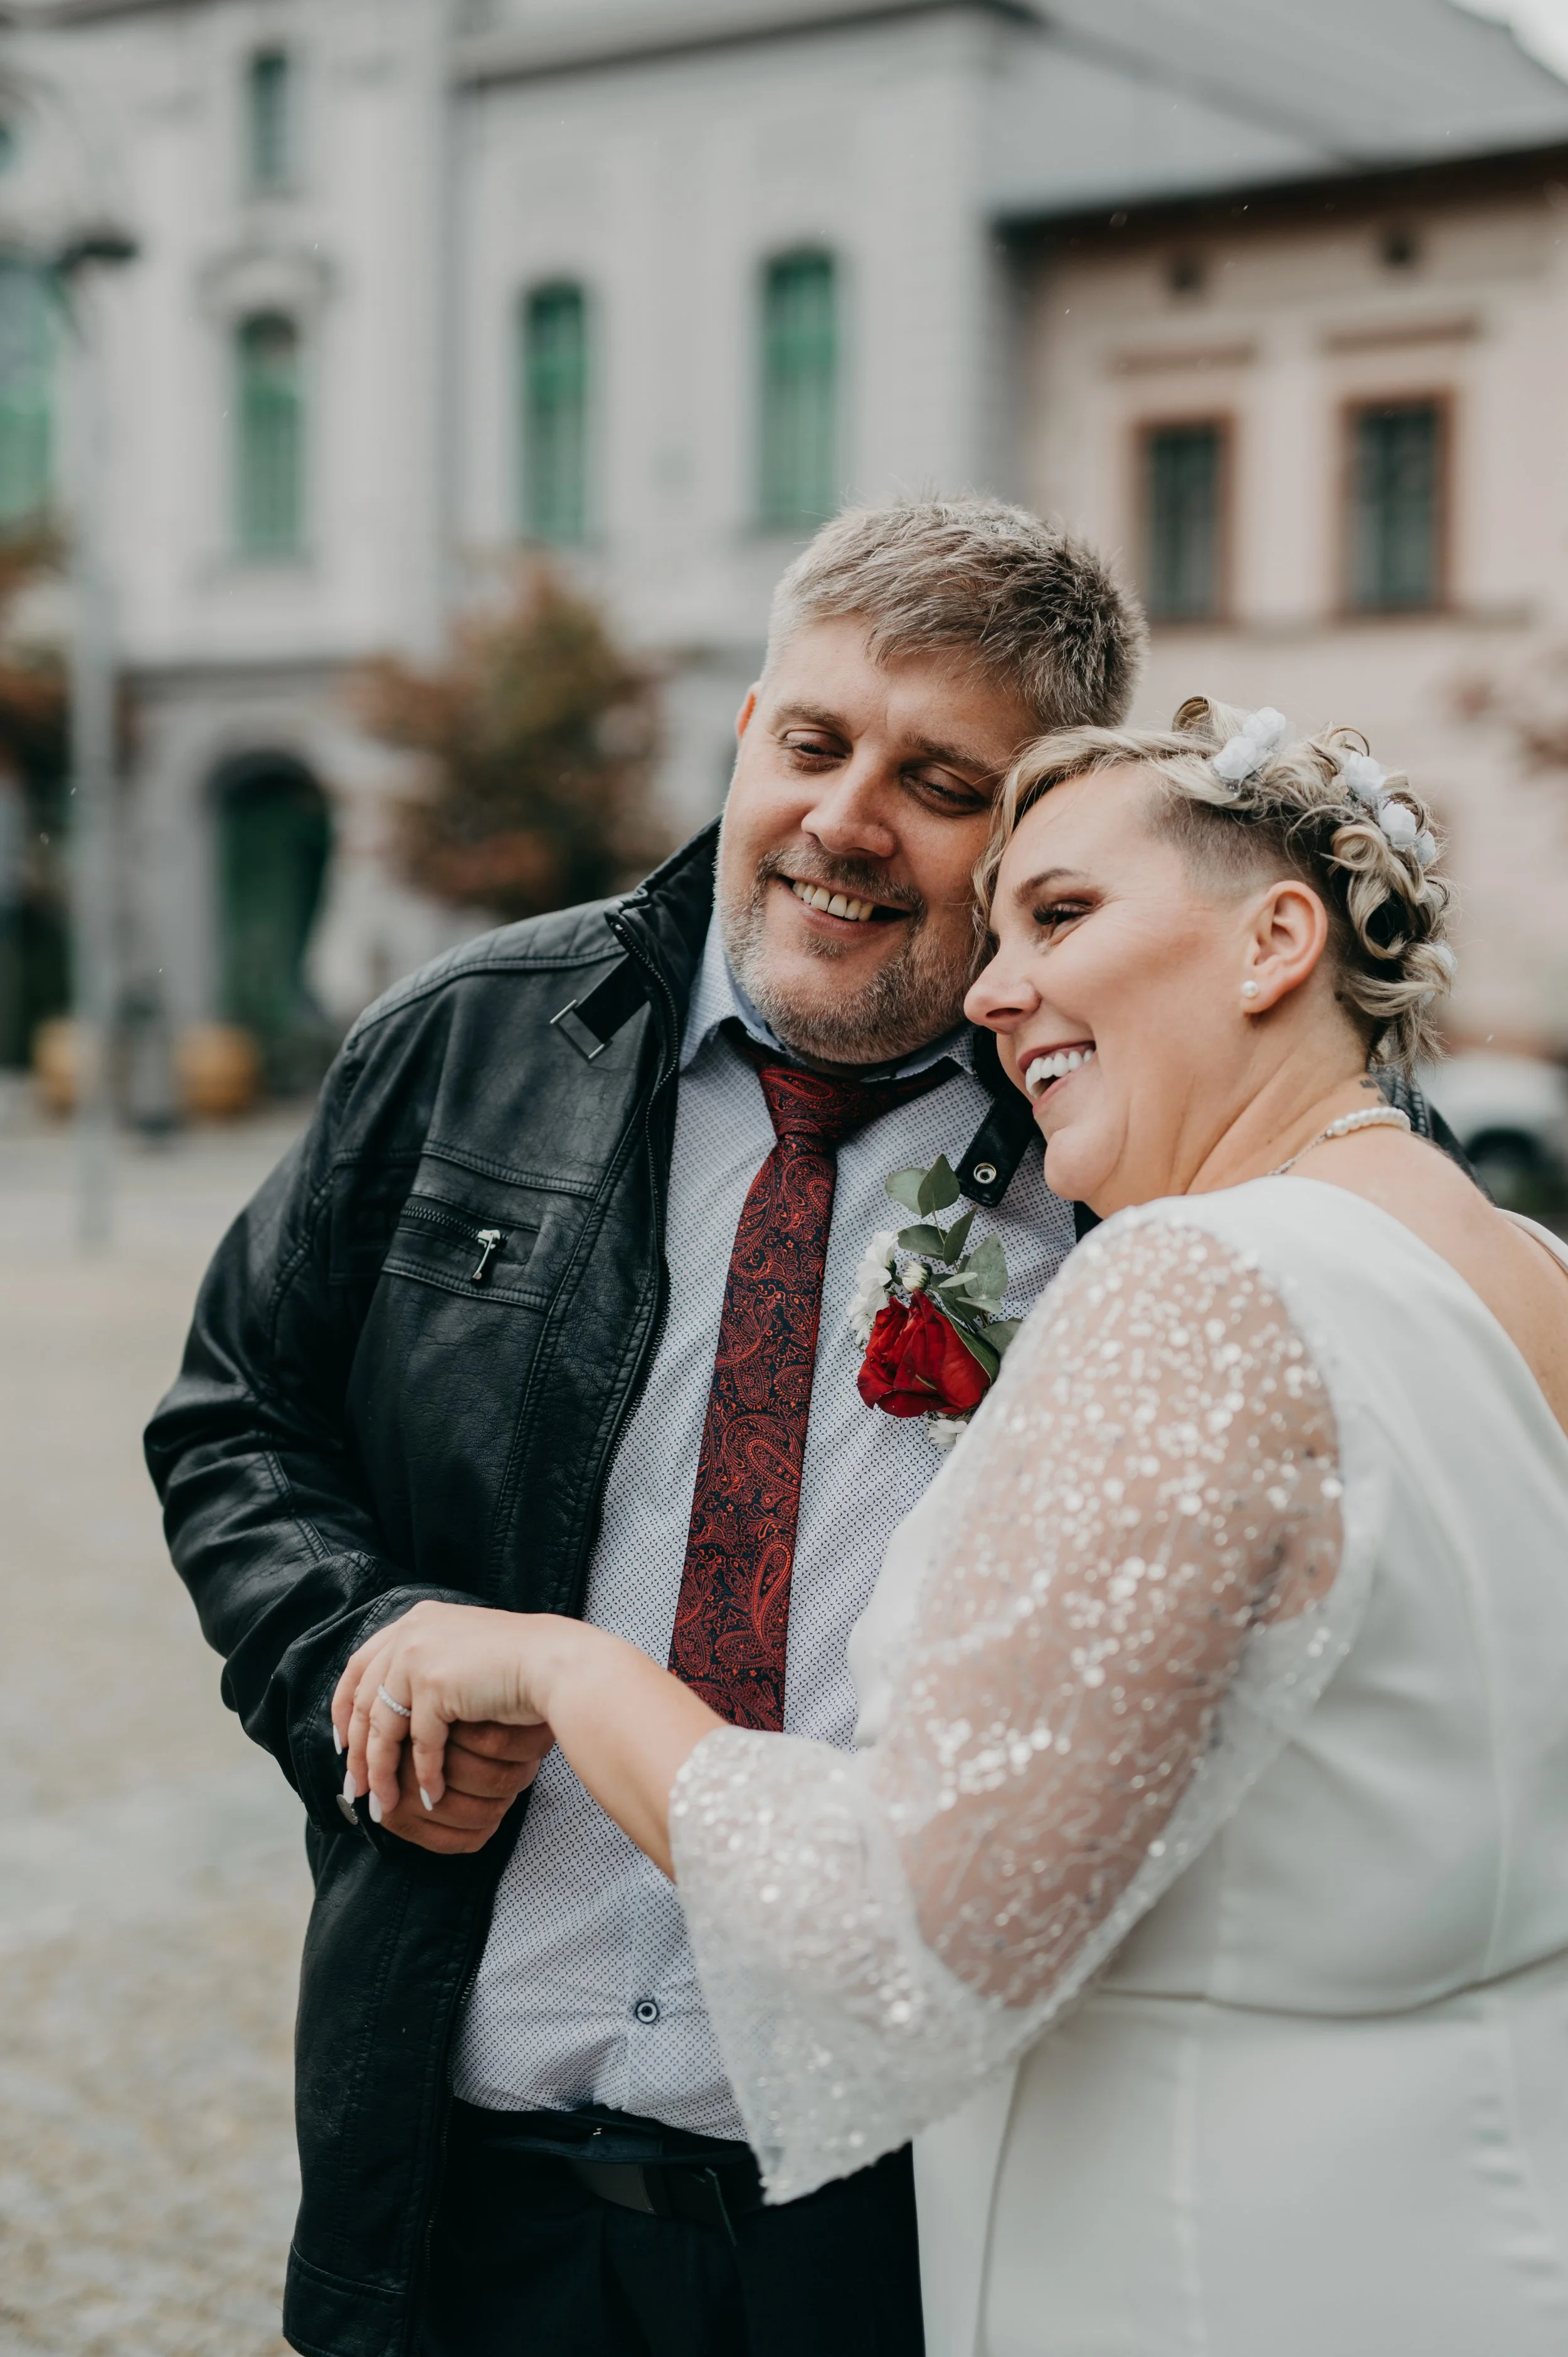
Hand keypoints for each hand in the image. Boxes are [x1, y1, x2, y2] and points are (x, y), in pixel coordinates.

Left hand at [333, 1600, 572, 1827]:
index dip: (343, 1708)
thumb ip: (427, 1668)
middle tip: (355, 1787)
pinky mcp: (435, 1684)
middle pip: (363, 1701)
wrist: (554, 1662)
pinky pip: (421, 1743)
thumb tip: (396, 1709)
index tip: (341, 1742)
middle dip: (357, 1751)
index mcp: (414, 1621)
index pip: (359, 1666)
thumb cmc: (518, 1663)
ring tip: (384, 1803)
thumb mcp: (460, 1654)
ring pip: (384, 1727)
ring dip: (382, 1772)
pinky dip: (424, 1774)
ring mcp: (418, 1656)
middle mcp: (409, 1632)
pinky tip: (431, 1796)